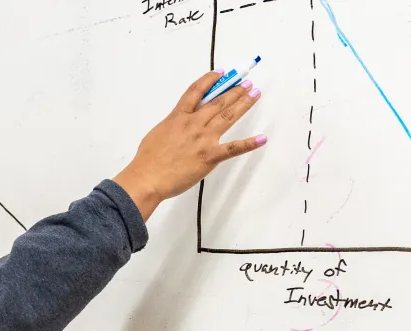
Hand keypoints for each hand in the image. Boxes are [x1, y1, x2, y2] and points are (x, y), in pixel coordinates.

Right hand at [114, 73, 265, 219]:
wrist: (147, 178)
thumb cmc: (148, 159)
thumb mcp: (158, 132)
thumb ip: (173, 124)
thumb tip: (181, 122)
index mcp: (178, 117)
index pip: (196, 91)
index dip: (210, 80)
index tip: (221, 73)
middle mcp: (193, 124)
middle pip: (218, 101)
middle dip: (234, 90)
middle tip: (246, 83)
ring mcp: (203, 139)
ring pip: (228, 116)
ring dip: (243, 104)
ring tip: (254, 94)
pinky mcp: (210, 156)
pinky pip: (234, 148)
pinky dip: (249, 143)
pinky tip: (262, 138)